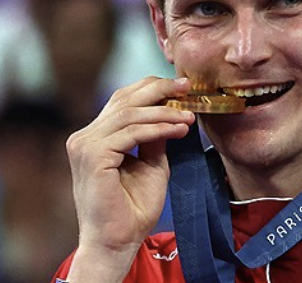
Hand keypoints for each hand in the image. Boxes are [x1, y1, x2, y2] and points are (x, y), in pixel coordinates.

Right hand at [65, 77, 195, 281]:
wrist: (118, 241)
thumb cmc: (134, 207)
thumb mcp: (152, 163)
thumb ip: (156, 137)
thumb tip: (173, 110)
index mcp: (95, 136)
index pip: (123, 100)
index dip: (153, 88)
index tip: (183, 86)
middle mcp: (85, 137)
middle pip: (125, 99)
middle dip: (160, 90)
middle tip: (188, 86)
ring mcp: (85, 145)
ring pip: (131, 114)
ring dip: (166, 113)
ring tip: (190, 117)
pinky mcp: (93, 156)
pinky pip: (132, 133)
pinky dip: (159, 129)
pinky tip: (179, 130)